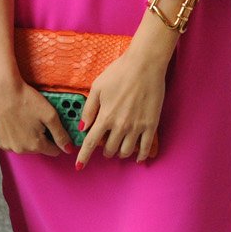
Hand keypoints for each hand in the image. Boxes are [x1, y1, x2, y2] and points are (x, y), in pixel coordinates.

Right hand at [0, 78, 71, 155]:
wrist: (2, 89)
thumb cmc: (25, 100)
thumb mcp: (50, 115)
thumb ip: (61, 134)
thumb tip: (68, 149)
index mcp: (35, 145)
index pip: (54, 151)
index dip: (56, 138)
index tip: (52, 127)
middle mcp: (20, 150)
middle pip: (38, 148)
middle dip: (41, 136)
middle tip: (37, 119)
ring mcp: (7, 146)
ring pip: (24, 146)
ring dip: (27, 136)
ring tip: (24, 118)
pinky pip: (11, 142)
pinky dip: (14, 135)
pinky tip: (14, 121)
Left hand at [75, 43, 167, 167]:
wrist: (145, 64)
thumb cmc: (119, 72)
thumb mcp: (97, 87)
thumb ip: (89, 109)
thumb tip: (83, 127)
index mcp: (105, 116)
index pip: (91, 143)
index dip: (84, 157)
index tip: (79, 167)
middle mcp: (120, 125)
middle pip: (109, 150)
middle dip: (105, 151)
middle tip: (106, 144)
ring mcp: (137, 126)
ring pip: (126, 151)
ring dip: (120, 152)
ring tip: (120, 146)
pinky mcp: (151, 125)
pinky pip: (145, 148)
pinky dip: (140, 155)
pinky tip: (137, 156)